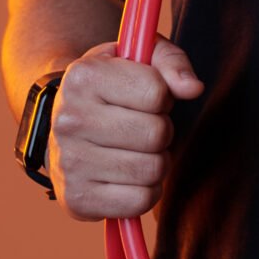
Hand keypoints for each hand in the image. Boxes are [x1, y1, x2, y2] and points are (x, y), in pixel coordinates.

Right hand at [48, 35, 203, 221]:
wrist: (65, 124)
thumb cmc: (112, 86)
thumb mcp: (139, 57)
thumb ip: (172, 62)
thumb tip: (193, 88)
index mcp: (83, 77)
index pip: (157, 93)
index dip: (163, 97)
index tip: (145, 98)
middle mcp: (69, 120)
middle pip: (156, 134)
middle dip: (162, 131)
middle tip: (144, 127)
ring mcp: (69, 162)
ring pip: (152, 169)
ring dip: (157, 161)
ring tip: (137, 150)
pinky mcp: (77, 198)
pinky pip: (140, 201)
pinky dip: (146, 191)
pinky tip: (129, 176)